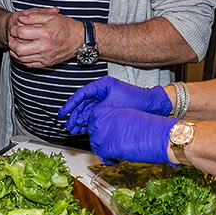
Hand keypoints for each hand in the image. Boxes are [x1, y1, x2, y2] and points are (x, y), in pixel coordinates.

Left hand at [6, 7, 82, 67]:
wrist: (80, 40)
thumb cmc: (66, 26)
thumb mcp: (51, 16)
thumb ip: (34, 17)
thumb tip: (20, 19)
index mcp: (45, 33)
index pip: (21, 33)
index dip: (14, 29)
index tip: (14, 27)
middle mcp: (44, 47)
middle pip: (19, 49)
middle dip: (11, 43)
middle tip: (11, 38)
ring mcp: (45, 57)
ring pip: (22, 59)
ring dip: (15, 52)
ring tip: (15, 45)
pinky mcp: (47, 64)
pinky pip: (29, 64)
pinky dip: (22, 59)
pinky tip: (21, 53)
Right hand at [58, 76, 172, 133]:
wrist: (152, 105)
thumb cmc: (136, 100)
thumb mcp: (111, 106)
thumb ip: (94, 112)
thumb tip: (80, 119)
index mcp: (102, 84)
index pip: (82, 93)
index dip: (71, 104)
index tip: (63, 112)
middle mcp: (102, 90)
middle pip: (83, 103)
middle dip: (75, 115)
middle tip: (68, 125)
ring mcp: (105, 98)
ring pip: (88, 110)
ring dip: (81, 120)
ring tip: (74, 130)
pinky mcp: (108, 107)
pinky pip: (95, 114)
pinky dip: (89, 121)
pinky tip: (83, 129)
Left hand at [88, 106, 177, 165]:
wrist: (164, 136)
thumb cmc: (154, 128)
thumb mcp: (133, 117)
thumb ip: (118, 121)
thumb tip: (111, 129)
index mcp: (115, 110)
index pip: (94, 115)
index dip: (96, 124)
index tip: (99, 130)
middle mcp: (109, 119)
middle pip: (92, 129)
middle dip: (97, 137)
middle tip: (105, 143)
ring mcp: (108, 132)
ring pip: (95, 142)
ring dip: (101, 149)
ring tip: (111, 153)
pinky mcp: (111, 146)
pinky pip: (101, 154)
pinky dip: (106, 159)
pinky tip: (114, 159)